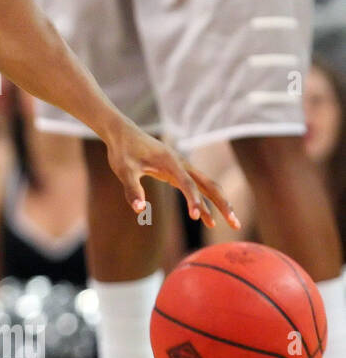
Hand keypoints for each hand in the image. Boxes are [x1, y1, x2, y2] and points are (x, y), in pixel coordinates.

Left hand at [101, 118, 239, 228]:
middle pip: (208, 185)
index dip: (193, 200)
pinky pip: (195, 188)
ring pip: (206, 187)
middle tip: (235, 223)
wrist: (123, 134)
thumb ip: (132, 190)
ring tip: (232, 224)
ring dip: (219, 204)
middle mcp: (181, 164)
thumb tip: (139, 210)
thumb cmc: (123, 151)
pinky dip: (203, 202)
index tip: (196, 217)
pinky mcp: (177, 173)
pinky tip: (207, 219)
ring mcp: (181, 168)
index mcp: (170, 162)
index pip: (187, 183)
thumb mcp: (123, 170)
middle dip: (222, 204)